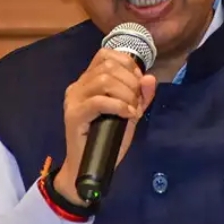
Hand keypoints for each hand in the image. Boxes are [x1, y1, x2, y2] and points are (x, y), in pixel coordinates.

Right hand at [55, 48, 156, 205]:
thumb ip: (141, 96)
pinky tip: (127, 115)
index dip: (127, 64)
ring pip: (104, 80)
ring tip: (131, 109)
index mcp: (87, 81)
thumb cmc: (107, 139)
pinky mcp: (74, 115)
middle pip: (108, 66)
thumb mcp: (130, 113)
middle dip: (130, 81)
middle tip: (136, 101)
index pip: (105, 55)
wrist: (88, 168)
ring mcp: (73, 99)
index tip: (138, 83)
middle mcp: (77, 86)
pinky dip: (118, 105)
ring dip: (126, 93)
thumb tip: (150, 77)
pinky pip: (99, 101)